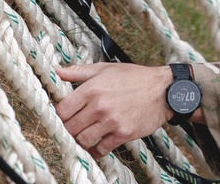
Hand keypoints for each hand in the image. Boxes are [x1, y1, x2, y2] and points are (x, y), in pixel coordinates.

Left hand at [56, 63, 174, 158]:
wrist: (163, 90)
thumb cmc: (134, 77)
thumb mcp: (105, 69)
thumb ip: (78, 71)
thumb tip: (56, 71)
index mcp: (92, 88)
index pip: (62, 110)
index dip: (60, 115)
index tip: (66, 116)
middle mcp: (99, 106)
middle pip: (70, 127)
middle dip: (69, 129)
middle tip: (75, 127)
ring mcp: (111, 121)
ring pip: (82, 140)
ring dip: (81, 140)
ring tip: (85, 135)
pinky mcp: (123, 134)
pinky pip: (100, 150)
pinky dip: (95, 150)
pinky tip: (97, 144)